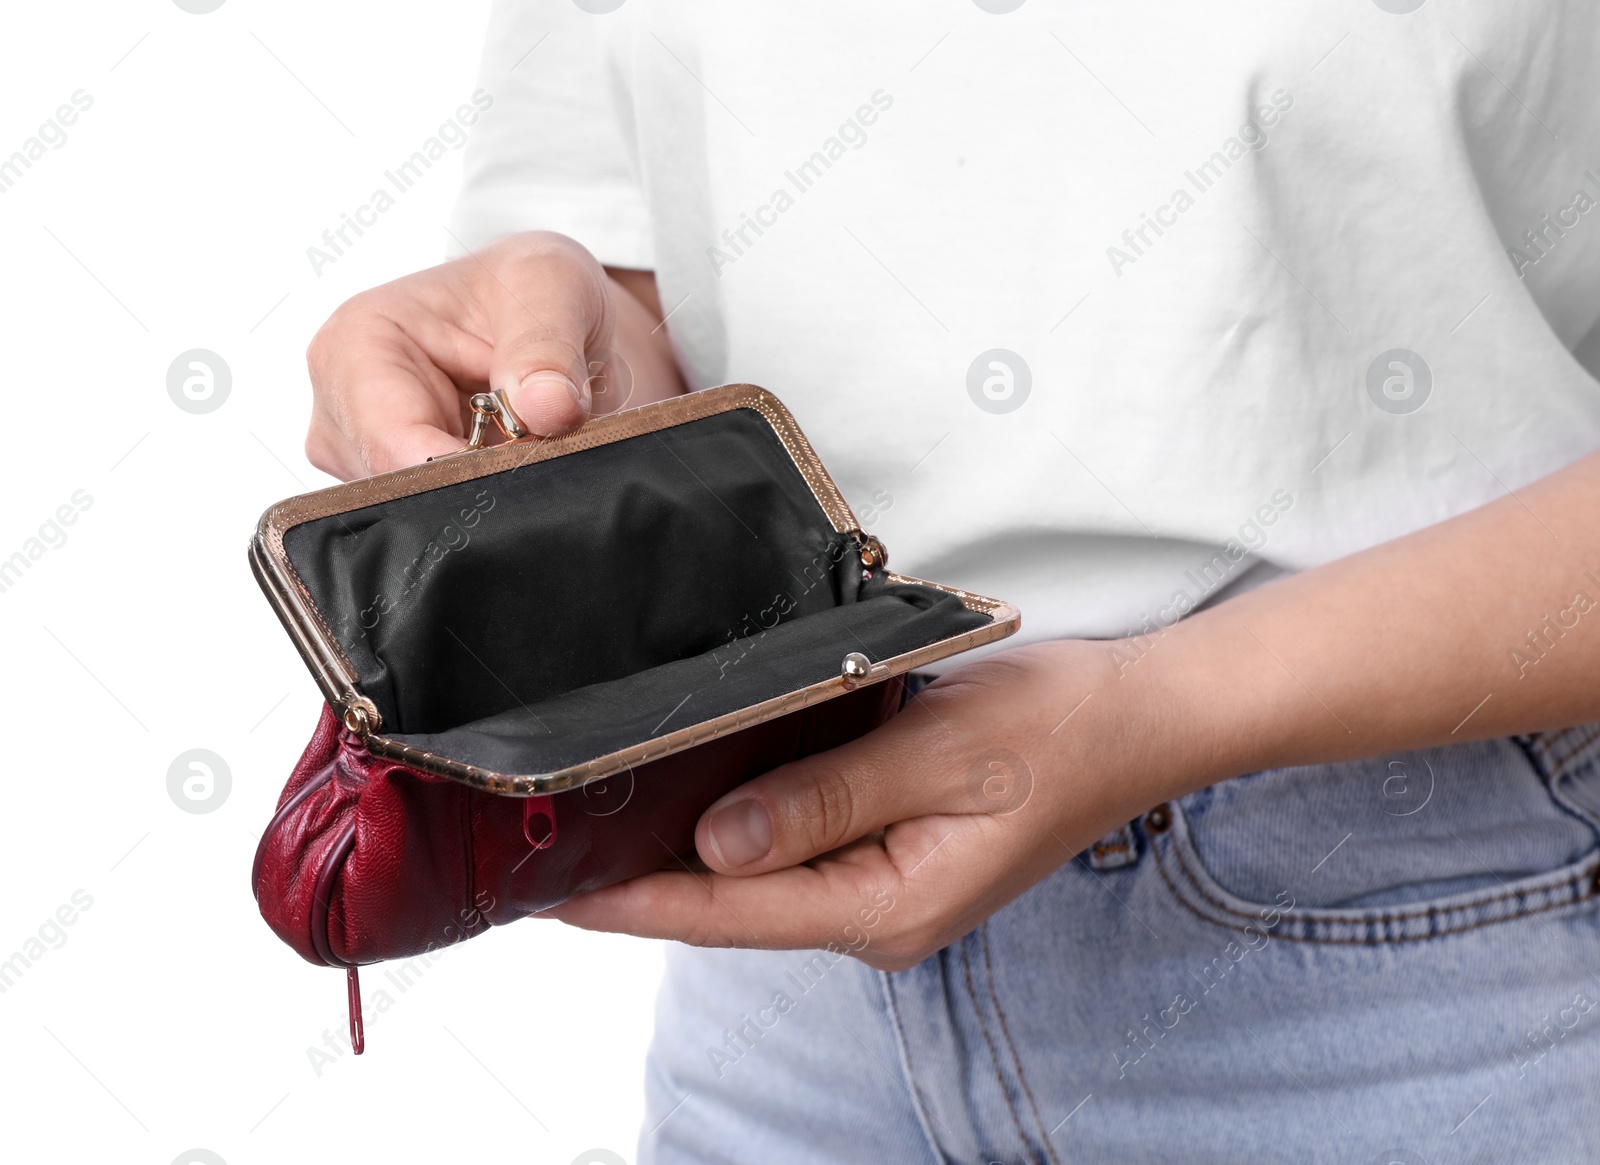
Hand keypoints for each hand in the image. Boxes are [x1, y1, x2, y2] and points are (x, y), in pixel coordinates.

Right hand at [305, 231, 684, 479]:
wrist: (550, 315)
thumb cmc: (532, 287)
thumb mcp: (554, 286)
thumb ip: (547, 347)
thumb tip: (546, 408)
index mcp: (356, 344)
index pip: (393, 444)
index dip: (464, 472)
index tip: (526, 465)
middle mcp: (341, 405)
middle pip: (401, 489)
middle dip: (480, 484)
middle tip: (544, 453)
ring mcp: (360, 452)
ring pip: (420, 514)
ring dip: (487, 492)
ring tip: (530, 445)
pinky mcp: (390, 482)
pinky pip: (436, 518)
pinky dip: (485, 501)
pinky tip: (512, 465)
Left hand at [542, 642, 1189, 969]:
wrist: (1134, 720)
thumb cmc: (1056, 731)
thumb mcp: (937, 755)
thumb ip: (824, 800)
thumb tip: (715, 846)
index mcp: (888, 905)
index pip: (730, 913)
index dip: (633, 904)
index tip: (552, 894)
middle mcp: (878, 914)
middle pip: (732, 907)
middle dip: (643, 885)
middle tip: (551, 849)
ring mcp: (883, 889)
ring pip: (758, 880)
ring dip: (683, 859)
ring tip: (598, 826)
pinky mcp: (888, 856)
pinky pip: (793, 852)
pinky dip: (737, 830)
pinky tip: (693, 800)